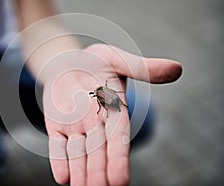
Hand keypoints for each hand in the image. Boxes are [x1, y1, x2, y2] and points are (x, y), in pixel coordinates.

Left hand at [43, 44, 181, 184]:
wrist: (68, 63)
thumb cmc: (97, 62)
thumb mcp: (120, 61)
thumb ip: (144, 69)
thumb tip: (177, 68)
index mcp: (115, 112)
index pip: (119, 139)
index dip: (119, 160)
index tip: (120, 181)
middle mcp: (97, 124)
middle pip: (99, 152)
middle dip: (98, 172)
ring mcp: (76, 127)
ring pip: (79, 153)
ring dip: (80, 172)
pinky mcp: (57, 126)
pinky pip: (58, 145)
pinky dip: (60, 160)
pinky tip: (62, 178)